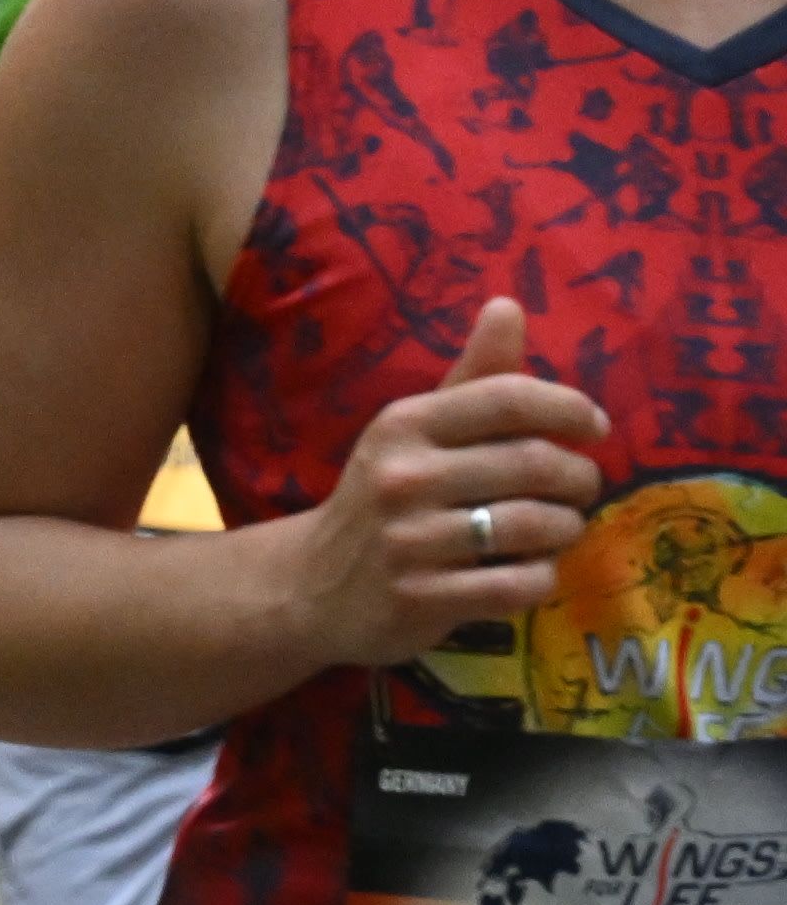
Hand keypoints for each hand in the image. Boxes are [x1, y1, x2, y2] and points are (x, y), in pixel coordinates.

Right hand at [300, 297, 604, 668]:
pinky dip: (540, 578)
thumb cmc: (383, 497)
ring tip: (558, 528)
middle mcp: (402, 478)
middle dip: (579, 477)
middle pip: (534, 464)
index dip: (569, 408)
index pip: (508, 398)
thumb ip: (473, 376)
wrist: (310, 585)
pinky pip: (518, 584)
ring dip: (566, 529)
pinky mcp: (420, 599)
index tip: (594, 428)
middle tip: (579, 488)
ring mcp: (409, 542)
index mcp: (405, 426)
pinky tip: (528, 570)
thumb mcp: (416, 431)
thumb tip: (508, 305)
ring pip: (534, 527)